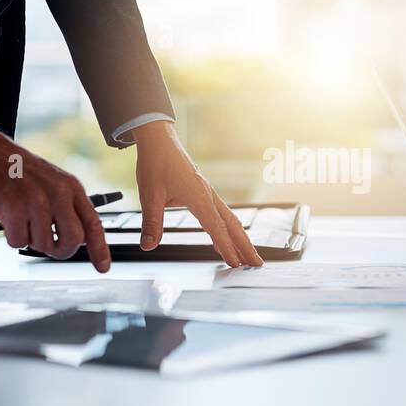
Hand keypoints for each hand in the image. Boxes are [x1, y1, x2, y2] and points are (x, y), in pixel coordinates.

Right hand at [0, 129, 110, 270]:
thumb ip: (68, 208)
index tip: (103, 267)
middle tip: (50, 247)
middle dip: (61, 251)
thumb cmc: (21, 172)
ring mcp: (36, 201)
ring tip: (24, 219)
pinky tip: (10, 219)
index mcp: (71, 187)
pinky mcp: (13, 209)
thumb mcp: (54, 183)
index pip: (93, 223)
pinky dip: (13, 237)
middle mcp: (58, 194)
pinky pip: (18, 242)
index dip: (99, 249)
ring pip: (43, 244)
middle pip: (73, 240)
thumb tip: (78, 241)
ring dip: (31, 240)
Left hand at [131, 120, 262, 267]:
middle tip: (256, 264)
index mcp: (198, 196)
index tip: (235, 263)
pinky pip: (222, 213)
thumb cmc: (156, 163)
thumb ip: (151, 222)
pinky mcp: (205, 192)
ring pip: (231, 219)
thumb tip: (148, 244)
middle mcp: (208, 195)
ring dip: (241, 238)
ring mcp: (209, 193)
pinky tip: (229, 236)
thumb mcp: (149, 195)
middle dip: (245, 246)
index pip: (216, 227)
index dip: (226, 246)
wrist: (159, 140)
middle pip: (233, 225)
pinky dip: (230, 228)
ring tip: (249, 255)